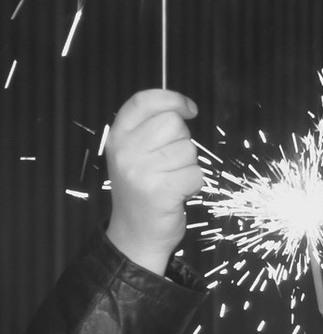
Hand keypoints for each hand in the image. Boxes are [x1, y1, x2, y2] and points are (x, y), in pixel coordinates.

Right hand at [103, 89, 201, 275]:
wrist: (135, 234)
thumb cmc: (143, 191)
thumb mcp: (135, 154)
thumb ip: (150, 129)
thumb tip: (183, 108)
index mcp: (117, 137)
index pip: (143, 101)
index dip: (172, 99)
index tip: (190, 109)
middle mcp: (125, 151)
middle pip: (173, 123)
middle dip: (182, 141)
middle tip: (170, 164)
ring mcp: (140, 171)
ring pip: (188, 150)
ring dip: (188, 166)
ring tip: (170, 181)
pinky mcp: (160, 190)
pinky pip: (195, 173)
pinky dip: (194, 184)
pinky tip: (177, 194)